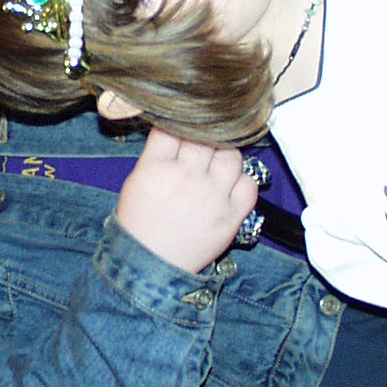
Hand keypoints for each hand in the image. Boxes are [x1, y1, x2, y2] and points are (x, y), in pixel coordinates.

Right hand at [115, 128, 258, 275]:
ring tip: (218, 162)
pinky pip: (249, 184)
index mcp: (157, 167)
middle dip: (204, 136)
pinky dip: (242, 180)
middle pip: (206, 137)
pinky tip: (230, 183)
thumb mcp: (137, 179)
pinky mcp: (231, 215)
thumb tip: (177, 128)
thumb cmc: (140, 221)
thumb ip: (157, 153)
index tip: (182, 125)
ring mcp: (212, 196)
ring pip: (232, 156)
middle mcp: (187, 177)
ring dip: (225, 154)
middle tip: (202, 143)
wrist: (150, 263)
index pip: (174, 128)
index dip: (179, 123)